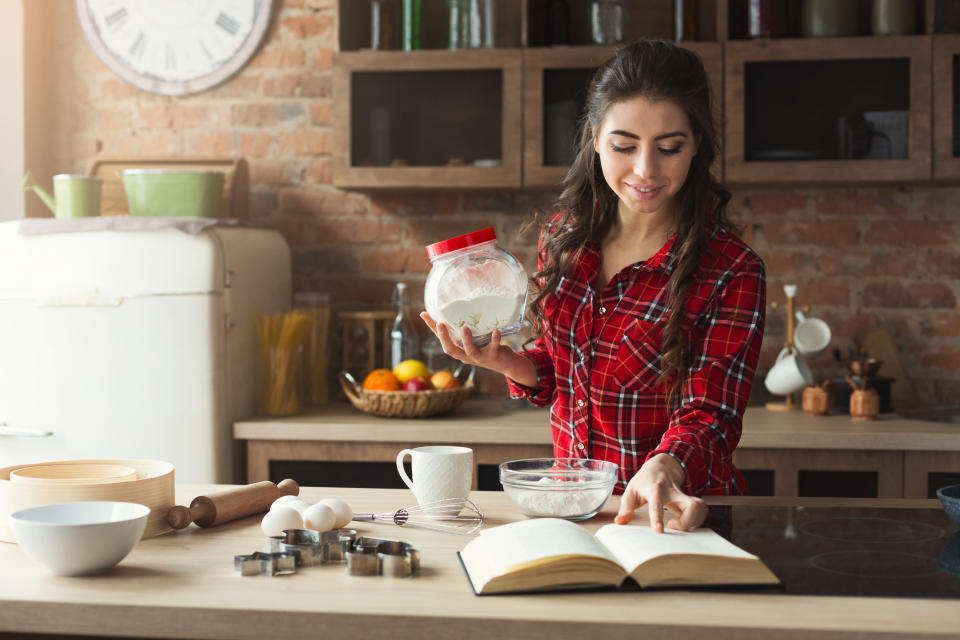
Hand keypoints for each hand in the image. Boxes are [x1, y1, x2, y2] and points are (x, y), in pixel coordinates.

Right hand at [419, 312, 537, 385]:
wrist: (504, 363)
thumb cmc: (485, 346)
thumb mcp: (471, 339)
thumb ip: (462, 328)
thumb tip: (454, 309)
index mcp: (458, 350)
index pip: (441, 339)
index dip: (431, 328)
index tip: (424, 314)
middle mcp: (466, 356)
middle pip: (451, 350)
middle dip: (445, 338)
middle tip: (440, 323)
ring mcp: (479, 357)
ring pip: (471, 351)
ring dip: (467, 340)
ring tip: (465, 327)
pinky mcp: (493, 356)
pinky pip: (493, 347)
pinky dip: (494, 339)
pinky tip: (496, 331)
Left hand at [614, 453, 706, 532]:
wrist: (662, 465)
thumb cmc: (645, 480)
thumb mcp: (631, 490)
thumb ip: (625, 507)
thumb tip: (620, 522)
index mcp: (655, 489)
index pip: (657, 503)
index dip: (658, 517)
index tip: (659, 530)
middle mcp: (673, 492)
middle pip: (690, 505)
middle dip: (686, 522)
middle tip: (673, 526)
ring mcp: (684, 495)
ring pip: (700, 508)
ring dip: (693, 521)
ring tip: (679, 525)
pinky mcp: (690, 499)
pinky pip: (702, 510)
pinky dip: (697, 519)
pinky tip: (686, 522)